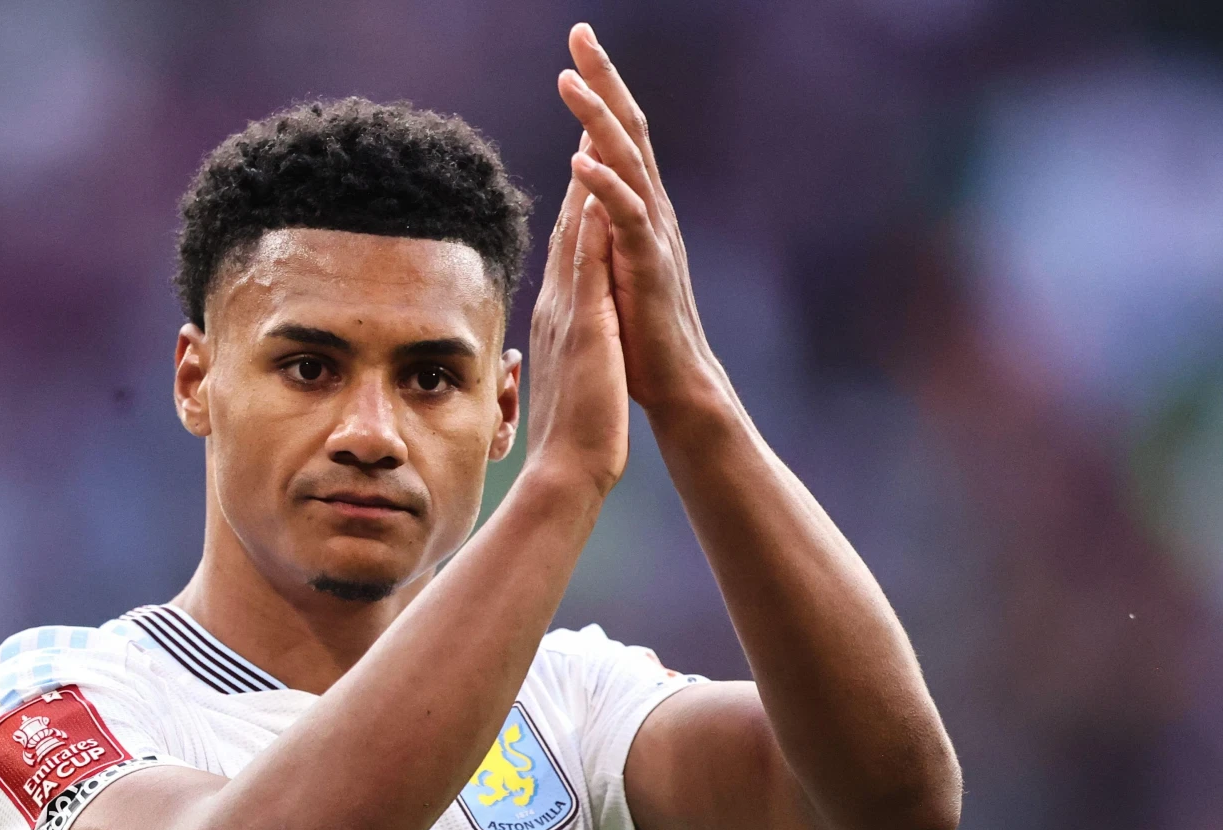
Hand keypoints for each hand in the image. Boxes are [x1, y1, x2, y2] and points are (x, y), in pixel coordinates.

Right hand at [523, 145, 630, 495]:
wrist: (565, 471)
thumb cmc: (572, 432)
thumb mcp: (572, 371)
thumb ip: (567, 341)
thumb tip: (566, 327)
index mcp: (558, 314)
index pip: (570, 245)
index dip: (578, 197)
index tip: (588, 153)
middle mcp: (556, 305)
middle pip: (568, 225)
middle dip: (578, 171)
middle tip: (585, 115)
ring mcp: (567, 314)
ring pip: (573, 235)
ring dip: (581, 182)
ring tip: (590, 130)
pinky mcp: (585, 329)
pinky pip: (586, 268)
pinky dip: (590, 227)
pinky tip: (597, 193)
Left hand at [557, 23, 731, 415]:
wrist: (674, 383)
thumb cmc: (639, 335)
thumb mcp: (609, 271)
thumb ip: (598, 233)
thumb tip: (581, 199)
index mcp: (635, 212)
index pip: (615, 140)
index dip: (598, 94)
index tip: (575, 51)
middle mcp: (650, 212)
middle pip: (628, 130)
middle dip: (604, 80)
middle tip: (580, 32)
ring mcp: (652, 236)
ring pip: (627, 162)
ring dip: (596, 118)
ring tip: (566, 79)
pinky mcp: (649, 266)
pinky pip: (627, 216)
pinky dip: (604, 184)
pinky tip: (580, 158)